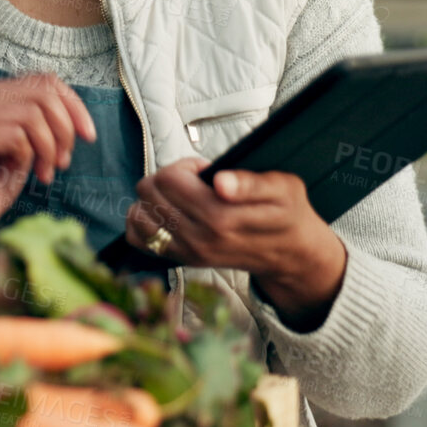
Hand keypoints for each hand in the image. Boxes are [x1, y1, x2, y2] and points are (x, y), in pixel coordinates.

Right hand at [0, 73, 95, 273]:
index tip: (88, 136)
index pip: (44, 80)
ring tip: (44, 172)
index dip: (73, 105)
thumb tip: (77, 117)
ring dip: (48, 149)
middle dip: (64, 130)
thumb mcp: (28, 147)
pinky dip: (28, 157)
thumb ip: (44, 124)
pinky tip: (21, 172)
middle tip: (62, 162)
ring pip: (34, 115)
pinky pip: (18, 136)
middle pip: (43, 94)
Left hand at [125, 157, 347, 330]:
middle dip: (168, 178)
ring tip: (180, 198)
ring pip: (138, 214)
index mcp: (221, 218)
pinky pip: (138, 237)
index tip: (205, 172)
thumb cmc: (284, 213)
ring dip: (153, 198)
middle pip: (150, 192)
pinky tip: (165, 213)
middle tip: (194, 183)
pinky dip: (143, 221)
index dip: (185, 166)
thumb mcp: (282, 188)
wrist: (289, 253)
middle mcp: (199, 238)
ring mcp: (187, 252)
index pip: (169, 179)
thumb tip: (220, 182)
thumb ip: (250, 183)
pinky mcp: (180, 259)